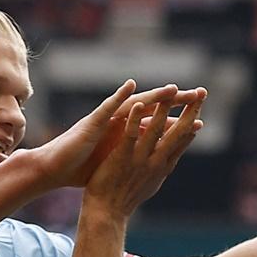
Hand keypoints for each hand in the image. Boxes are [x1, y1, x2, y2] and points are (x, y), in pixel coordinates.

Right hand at [26, 82, 198, 189]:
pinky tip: (131, 86)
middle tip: (197, 95)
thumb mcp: (116, 163)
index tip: (200, 121)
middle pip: (151, 110)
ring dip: (153, 96)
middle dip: (173, 102)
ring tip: (172, 88)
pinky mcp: (91, 124)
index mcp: (126, 135)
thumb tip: (150, 163)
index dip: (177, 123)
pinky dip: (119, 97)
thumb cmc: (84, 168)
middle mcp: (119, 124)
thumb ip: (132, 157)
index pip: (156, 126)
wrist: (57, 170)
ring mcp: (106, 121)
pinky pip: (107, 108)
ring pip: (133, 104)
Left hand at [82, 88, 205, 217]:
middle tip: (202, 92)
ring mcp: (140, 159)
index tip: (201, 106)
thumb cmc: (126, 198)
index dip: (193, 122)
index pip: (183, 140)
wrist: (107, 213)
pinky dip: (135, 119)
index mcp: (163, 166)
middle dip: (190, 111)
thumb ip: (162, 166)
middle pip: (178, 132)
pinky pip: (131, 134)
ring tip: (171, 92)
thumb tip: (172, 158)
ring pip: (155, 130)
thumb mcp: (151, 182)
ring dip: (164, 109)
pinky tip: (139, 104)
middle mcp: (156, 162)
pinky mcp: (122, 157)